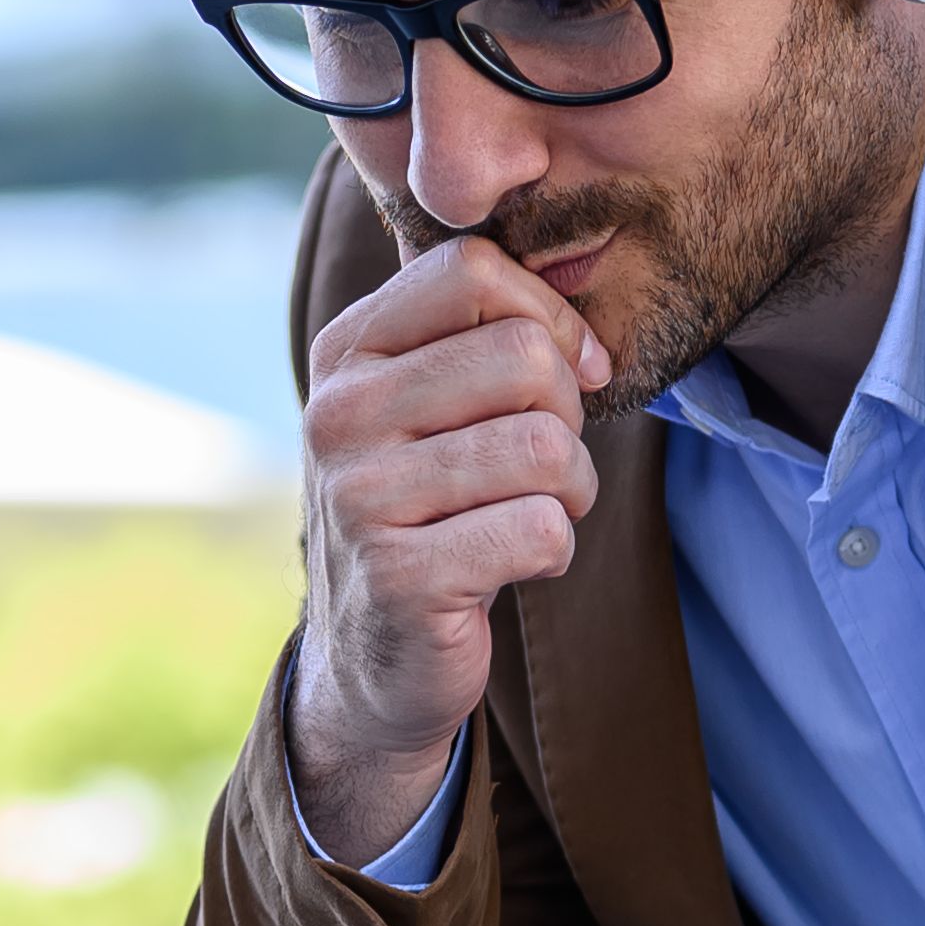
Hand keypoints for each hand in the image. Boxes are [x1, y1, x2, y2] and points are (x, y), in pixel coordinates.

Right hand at [289, 237, 611, 855]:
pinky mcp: (399, 577)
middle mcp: (338, 413)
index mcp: (347, 352)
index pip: (473, 271)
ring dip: (571, 490)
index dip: (550, 317)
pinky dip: (555, 550)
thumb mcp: (433, 406)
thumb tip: (586, 322)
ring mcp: (360, 497)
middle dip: (567, 414)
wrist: (374, 654)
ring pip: (545, 448)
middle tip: (543, 463)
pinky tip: (515, 564)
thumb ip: (482, 336)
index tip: (568, 373)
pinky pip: (542, 529)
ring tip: (532, 515)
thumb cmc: (431, 510)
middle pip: (522, 357)